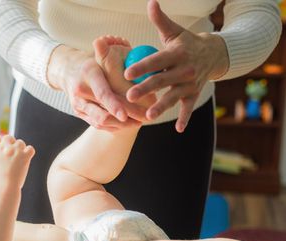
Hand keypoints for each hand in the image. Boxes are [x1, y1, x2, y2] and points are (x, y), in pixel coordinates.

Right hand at [0, 135, 34, 188]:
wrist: (2, 187)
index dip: (0, 143)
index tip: (2, 150)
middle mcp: (4, 147)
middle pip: (9, 137)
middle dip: (11, 144)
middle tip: (12, 155)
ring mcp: (15, 150)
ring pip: (20, 142)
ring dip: (20, 149)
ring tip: (19, 160)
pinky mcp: (24, 156)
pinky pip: (30, 149)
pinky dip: (29, 152)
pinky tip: (26, 159)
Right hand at [47, 45, 149, 130]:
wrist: (68, 71)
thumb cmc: (92, 61)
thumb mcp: (99, 54)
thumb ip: (108, 52)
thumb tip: (112, 47)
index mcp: (88, 75)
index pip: (102, 93)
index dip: (114, 106)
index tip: (126, 115)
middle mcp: (81, 92)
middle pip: (102, 113)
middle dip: (125, 119)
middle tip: (144, 118)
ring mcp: (79, 105)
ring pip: (101, 122)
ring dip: (122, 125)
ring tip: (140, 121)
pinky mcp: (80, 113)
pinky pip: (98, 125)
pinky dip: (114, 126)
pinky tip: (129, 123)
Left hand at [124, 0, 227, 131]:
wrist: (213, 53)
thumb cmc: (186, 43)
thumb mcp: (174, 31)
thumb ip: (160, 20)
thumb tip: (150, 2)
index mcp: (176, 54)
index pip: (156, 61)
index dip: (142, 67)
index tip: (126, 73)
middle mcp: (184, 69)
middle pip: (162, 81)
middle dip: (146, 89)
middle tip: (129, 96)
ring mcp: (190, 83)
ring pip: (174, 97)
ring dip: (162, 107)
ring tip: (148, 116)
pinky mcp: (194, 94)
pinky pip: (189, 107)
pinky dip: (185, 118)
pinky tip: (179, 129)